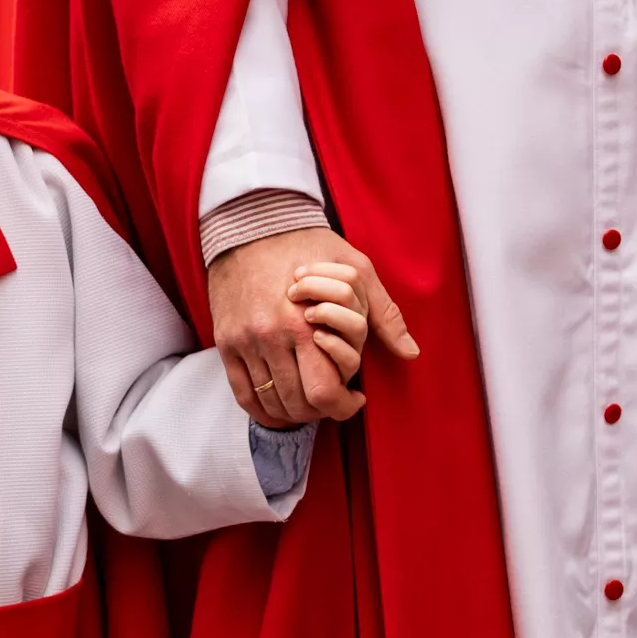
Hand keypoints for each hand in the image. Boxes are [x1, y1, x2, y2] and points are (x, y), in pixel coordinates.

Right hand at [205, 228, 416, 428]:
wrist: (250, 225)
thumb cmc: (308, 245)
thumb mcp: (357, 269)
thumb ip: (384, 314)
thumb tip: (410, 352)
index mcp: (306, 325)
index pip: (324, 393)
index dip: (343, 407)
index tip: (355, 397)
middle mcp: (272, 339)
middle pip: (298, 405)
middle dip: (321, 411)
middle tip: (333, 398)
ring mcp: (245, 343)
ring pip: (271, 403)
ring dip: (294, 412)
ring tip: (309, 400)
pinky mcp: (226, 342)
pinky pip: (243, 393)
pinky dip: (262, 408)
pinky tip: (279, 404)